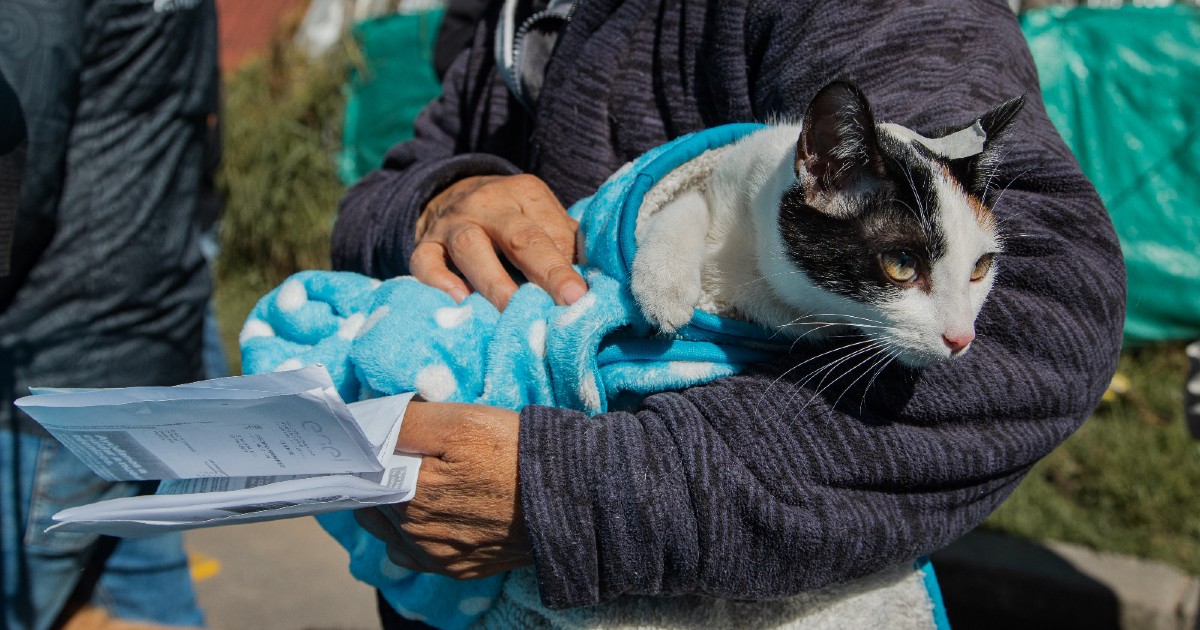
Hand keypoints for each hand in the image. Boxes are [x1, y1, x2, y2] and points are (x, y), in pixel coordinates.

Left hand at [354, 401, 531, 578]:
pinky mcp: (458, 569)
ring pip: (390, 531)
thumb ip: (405, 423)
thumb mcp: (460, 420)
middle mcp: (414, 535)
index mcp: (408, 496)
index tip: (383, 438)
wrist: (570, 494)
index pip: (364, 473)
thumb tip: (365, 427)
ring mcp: (436, 557)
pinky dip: (414, 536)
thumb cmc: (513, 451)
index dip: (370, 452)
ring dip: (395, 508)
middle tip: (409, 456)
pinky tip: (434, 515)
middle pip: (374, 502)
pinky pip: (415, 555)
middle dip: (383, 478)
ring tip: (422, 484)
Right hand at [411, 174, 587, 309]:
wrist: (452, 194)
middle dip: (547, 270)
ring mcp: (454, 222)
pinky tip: (459, 301)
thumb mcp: (541, 217)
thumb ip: (566, 244)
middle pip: (519, 236)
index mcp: (526, 192)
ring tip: (513, 313)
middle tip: (567, 301)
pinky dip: (438, 281)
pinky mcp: (425, 242)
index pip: (553, 230)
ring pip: (470, 248)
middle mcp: (489, 203)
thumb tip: (595, 282)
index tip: (584, 296)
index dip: (570, 265)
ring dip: (495, 284)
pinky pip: (424, 260)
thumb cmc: (512, 219)